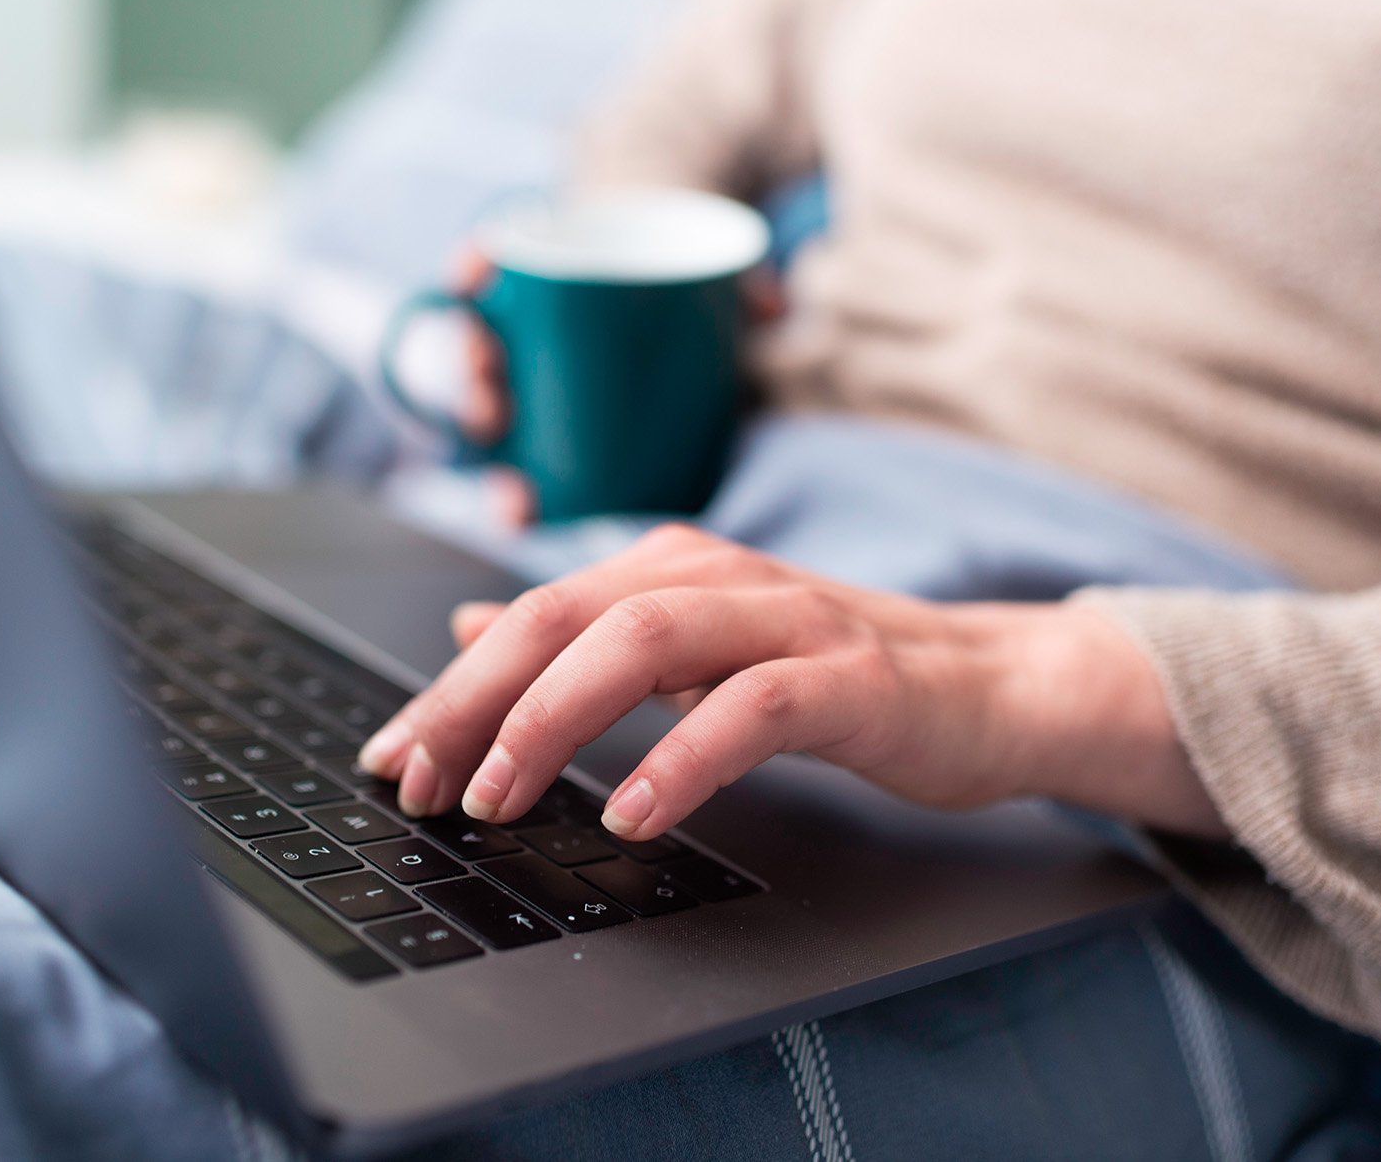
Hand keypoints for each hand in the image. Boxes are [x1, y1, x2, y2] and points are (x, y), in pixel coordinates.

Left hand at [356, 524, 1227, 840]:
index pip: (534, 614)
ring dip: (555, 718)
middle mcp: (719, 575)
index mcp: (671, 568)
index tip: (391, 759)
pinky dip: (684, 757)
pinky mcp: (851, 676)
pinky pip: (754, 706)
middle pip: (568, 617)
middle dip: (475, 700)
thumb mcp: (694, 648)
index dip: (451, 686)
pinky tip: (635, 813)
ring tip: (499, 795)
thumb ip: (588, 635)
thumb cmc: (832, 675)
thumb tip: (469, 626)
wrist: (989, 686)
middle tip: (418, 782)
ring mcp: (788, 619)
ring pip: (645, 638)